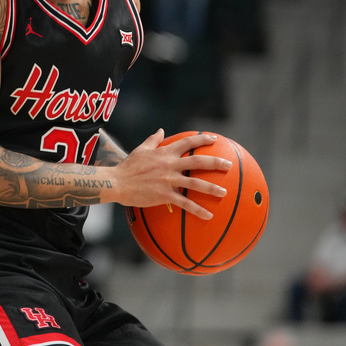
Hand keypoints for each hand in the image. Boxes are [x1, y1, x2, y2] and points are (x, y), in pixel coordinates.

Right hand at [111, 129, 230, 219]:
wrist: (116, 182)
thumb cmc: (127, 167)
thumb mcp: (140, 150)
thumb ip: (152, 140)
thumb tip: (160, 130)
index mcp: (164, 153)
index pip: (187, 143)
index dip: (201, 139)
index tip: (214, 138)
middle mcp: (169, 165)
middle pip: (198, 161)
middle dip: (216, 162)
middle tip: (229, 165)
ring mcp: (168, 180)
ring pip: (195, 183)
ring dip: (212, 188)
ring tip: (224, 192)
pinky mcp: (164, 195)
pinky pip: (185, 203)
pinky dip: (198, 210)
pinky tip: (208, 216)